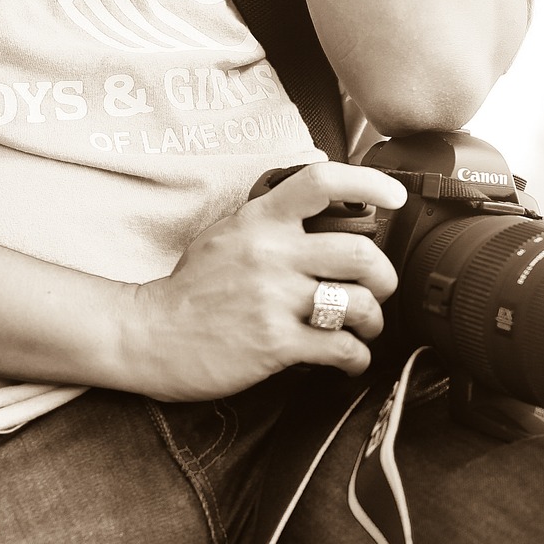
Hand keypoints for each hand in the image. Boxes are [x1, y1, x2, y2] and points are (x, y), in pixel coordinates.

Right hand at [124, 162, 406, 401]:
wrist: (148, 334)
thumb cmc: (191, 289)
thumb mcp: (226, 235)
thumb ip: (270, 222)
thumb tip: (318, 211)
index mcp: (261, 221)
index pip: (322, 182)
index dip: (369, 184)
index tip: (395, 196)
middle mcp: (271, 254)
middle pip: (361, 255)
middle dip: (384, 278)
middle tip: (380, 290)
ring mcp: (274, 299)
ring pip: (358, 304)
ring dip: (374, 321)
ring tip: (365, 328)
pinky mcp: (275, 343)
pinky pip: (340, 348)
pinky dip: (357, 358)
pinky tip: (351, 361)